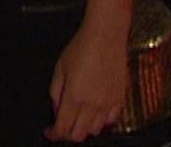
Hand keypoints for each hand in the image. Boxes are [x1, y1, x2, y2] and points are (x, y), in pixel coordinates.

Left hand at [47, 23, 126, 141]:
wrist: (106, 34)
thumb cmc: (82, 46)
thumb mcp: (60, 68)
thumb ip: (55, 92)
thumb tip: (57, 109)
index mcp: (74, 96)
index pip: (63, 128)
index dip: (54, 134)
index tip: (50, 131)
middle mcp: (92, 104)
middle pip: (78, 135)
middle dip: (68, 133)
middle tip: (63, 124)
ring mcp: (108, 102)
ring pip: (95, 130)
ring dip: (85, 127)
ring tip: (79, 115)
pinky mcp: (120, 98)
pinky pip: (111, 120)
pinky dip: (102, 120)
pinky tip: (96, 111)